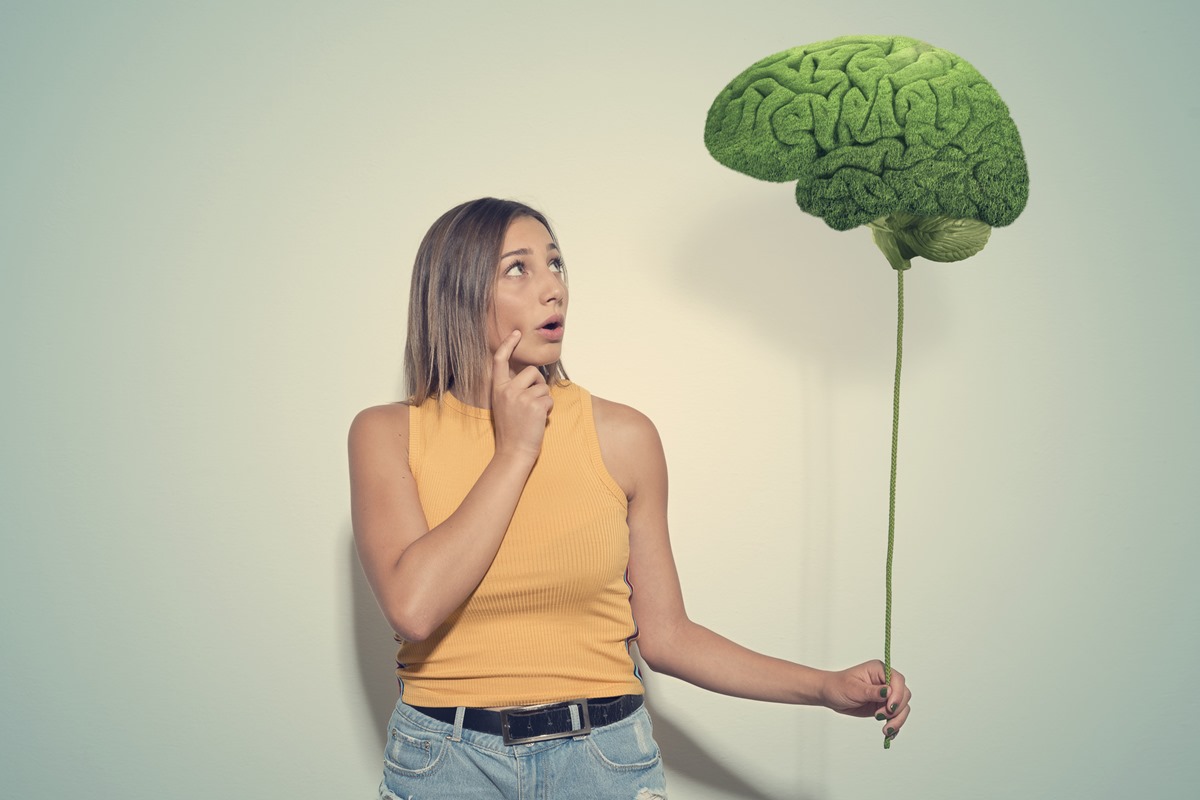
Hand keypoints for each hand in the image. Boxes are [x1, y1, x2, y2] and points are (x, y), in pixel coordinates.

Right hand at [490, 330, 552, 460]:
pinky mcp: (535, 406)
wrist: (514, 451)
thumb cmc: (512, 429)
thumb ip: (512, 388)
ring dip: (544, 398)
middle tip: (534, 401)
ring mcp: (521, 397)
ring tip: (534, 414)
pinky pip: (550, 399)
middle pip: (531, 371)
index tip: (516, 333)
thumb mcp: (503, 405)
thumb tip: (532, 374)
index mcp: (497, 389)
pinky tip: (539, 420)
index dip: (508, 344)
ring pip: (543, 386)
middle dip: (538, 383)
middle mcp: (507, 390)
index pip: (500, 360)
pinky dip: (548, 409)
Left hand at [821, 660, 911, 740]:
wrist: (829, 694)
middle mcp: (885, 681)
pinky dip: (895, 725)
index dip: (897, 694)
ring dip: (897, 720)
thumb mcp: (853, 688)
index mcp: (878, 670)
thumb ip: (872, 691)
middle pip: (904, 695)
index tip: (889, 707)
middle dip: (896, 709)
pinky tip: (889, 733)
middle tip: (881, 718)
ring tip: (886, 730)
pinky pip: (896, 716)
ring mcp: (886, 694)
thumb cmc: (838, 686)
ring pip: (902, 707)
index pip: (897, 680)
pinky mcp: (883, 706)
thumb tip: (888, 691)